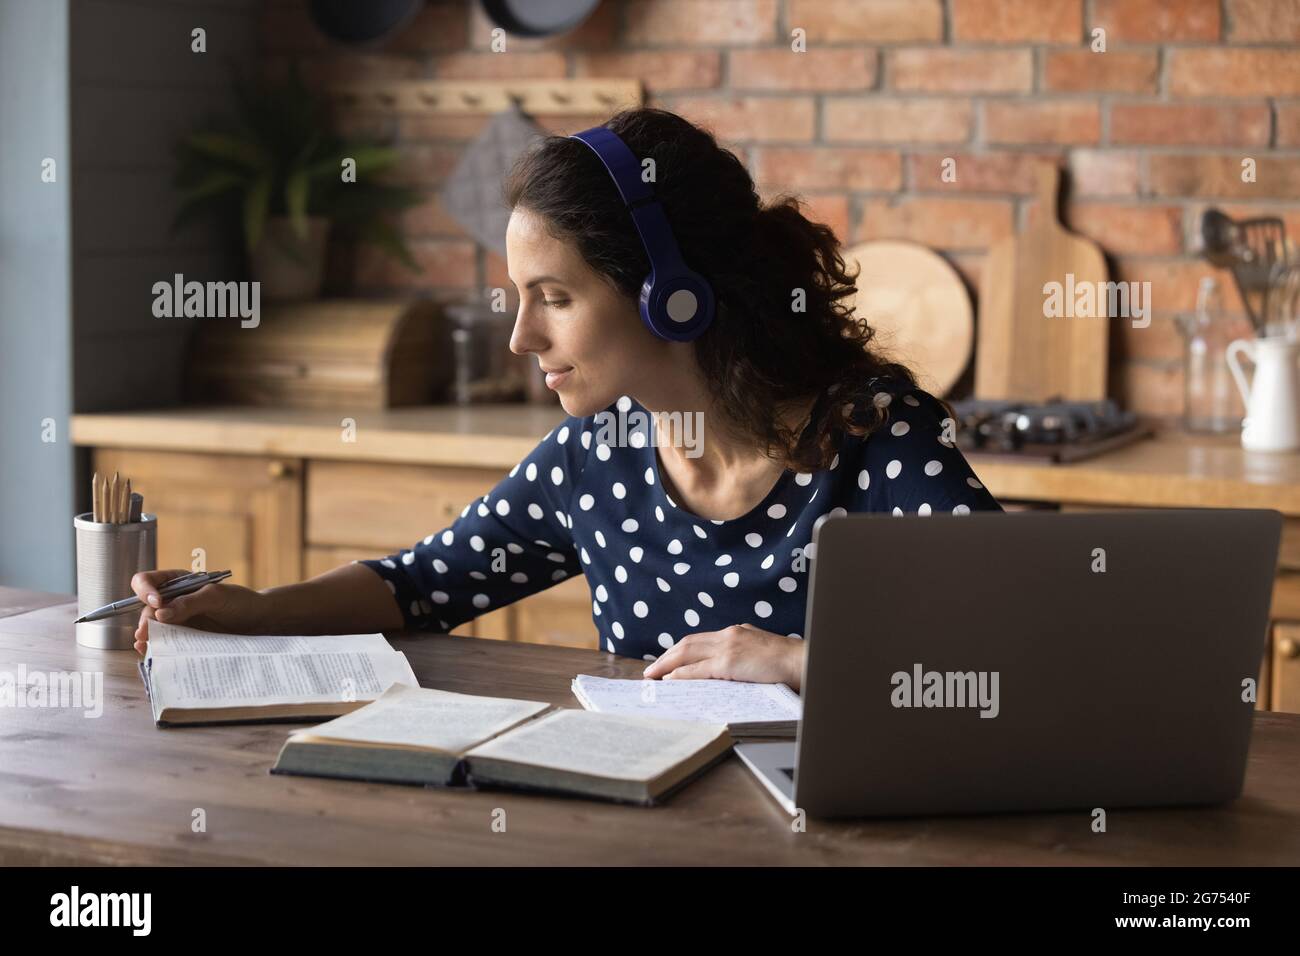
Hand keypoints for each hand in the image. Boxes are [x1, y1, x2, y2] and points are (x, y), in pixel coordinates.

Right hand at [130, 569, 267, 655]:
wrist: (258, 622)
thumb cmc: (240, 601)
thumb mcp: (217, 597)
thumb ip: (190, 602)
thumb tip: (161, 613)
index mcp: (178, 583)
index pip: (148, 581)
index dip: (145, 590)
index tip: (156, 603)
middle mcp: (173, 601)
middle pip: (147, 608)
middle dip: (144, 620)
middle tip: (144, 634)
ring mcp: (177, 620)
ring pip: (153, 627)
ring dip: (147, 636)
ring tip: (144, 647)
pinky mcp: (184, 638)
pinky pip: (166, 642)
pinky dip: (159, 647)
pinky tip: (154, 653)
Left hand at [641, 623, 804, 689]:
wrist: (802, 662)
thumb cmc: (787, 663)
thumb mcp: (761, 652)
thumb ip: (743, 655)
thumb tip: (728, 669)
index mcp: (736, 632)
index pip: (700, 640)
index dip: (681, 650)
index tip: (669, 660)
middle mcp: (729, 635)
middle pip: (688, 643)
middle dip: (667, 656)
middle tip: (652, 670)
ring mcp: (728, 647)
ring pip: (687, 653)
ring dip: (666, 665)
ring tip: (653, 676)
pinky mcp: (729, 662)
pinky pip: (697, 669)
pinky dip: (680, 675)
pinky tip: (669, 681)